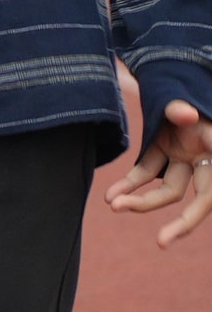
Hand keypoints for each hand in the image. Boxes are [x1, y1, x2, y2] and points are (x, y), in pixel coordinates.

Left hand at [107, 99, 211, 247]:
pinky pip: (147, 172)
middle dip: (181, 223)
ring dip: (141, 199)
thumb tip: (184, 115)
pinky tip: (110, 196)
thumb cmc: (185, 85)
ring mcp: (185, 155)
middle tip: (161, 243)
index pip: (211, 192)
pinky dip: (130, 183)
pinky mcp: (164, 150)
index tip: (176, 232)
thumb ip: (181, 108)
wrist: (175, 68)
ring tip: (112, 205)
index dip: (197, 213)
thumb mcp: (187, 97)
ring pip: (167, 189)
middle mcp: (206, 156)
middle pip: (197, 199)